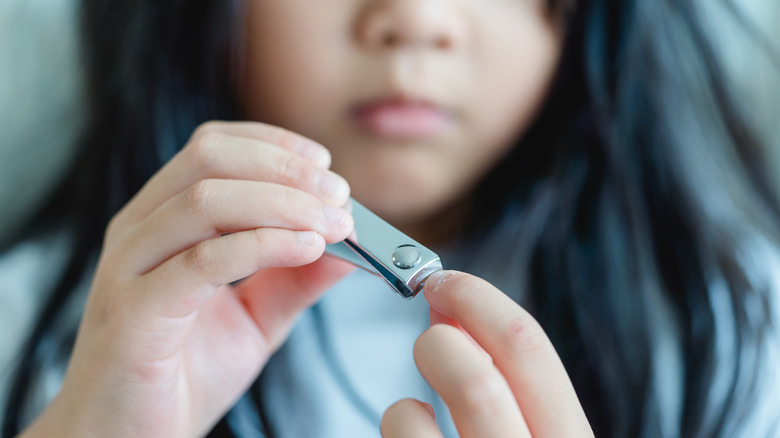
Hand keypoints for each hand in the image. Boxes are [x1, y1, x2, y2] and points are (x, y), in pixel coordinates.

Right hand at [22, 122, 354, 437]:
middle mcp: (140, 231)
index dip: (275, 145)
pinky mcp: (134, 313)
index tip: (325, 165)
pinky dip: (264, 245)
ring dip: (284, 203)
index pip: (213, 147)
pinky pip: (202, 261)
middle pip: (209, 159)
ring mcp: (131, 268)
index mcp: (163, 220)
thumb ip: (299, 276)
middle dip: (285, 167)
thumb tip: (348, 241)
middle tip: (338, 195)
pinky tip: (306, 248)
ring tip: (333, 225)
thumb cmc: (184, 373)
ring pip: (205, 199)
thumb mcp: (258, 315)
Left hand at [381, 271, 592, 437]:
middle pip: (479, 375)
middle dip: (442, 339)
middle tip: (429, 331)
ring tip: (419, 402)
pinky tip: (411, 428)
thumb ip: (515, 383)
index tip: (444, 282)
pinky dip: (398, 419)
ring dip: (419, 382)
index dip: (479, 300)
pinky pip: (403, 433)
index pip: (530, 349)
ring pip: (435, 407)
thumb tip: (455, 315)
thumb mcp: (542, 431)